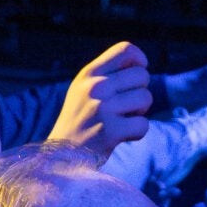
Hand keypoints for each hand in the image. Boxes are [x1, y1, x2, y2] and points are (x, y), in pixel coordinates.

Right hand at [47, 41, 152, 156]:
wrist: (60, 156)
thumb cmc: (80, 122)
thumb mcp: (84, 90)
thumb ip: (107, 75)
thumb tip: (141, 65)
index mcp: (88, 74)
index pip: (125, 49)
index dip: (140, 60)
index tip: (136, 78)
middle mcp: (94, 87)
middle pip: (142, 75)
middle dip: (141, 92)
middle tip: (126, 107)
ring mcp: (102, 108)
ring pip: (146, 98)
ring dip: (140, 113)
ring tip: (122, 121)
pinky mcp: (110, 131)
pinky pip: (143, 125)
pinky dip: (137, 133)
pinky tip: (122, 137)